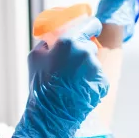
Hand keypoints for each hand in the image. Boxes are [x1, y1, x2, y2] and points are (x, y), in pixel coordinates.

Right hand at [12, 17, 108, 137]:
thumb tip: (52, 41)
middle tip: (70, 66)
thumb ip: (47, 43)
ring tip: (72, 83)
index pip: (91, 24)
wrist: (51, 113)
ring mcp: (96, 68)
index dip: (91, 26)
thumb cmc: (41, 85)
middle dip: (82, 53)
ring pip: (93, 63)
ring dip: (86, 69)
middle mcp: (86, 52)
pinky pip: (98, 78)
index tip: (91, 29)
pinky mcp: (103, 83)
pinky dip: (91, 82)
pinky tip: (79, 90)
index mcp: (70, 41)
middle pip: (90, 46)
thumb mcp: (35, 57)